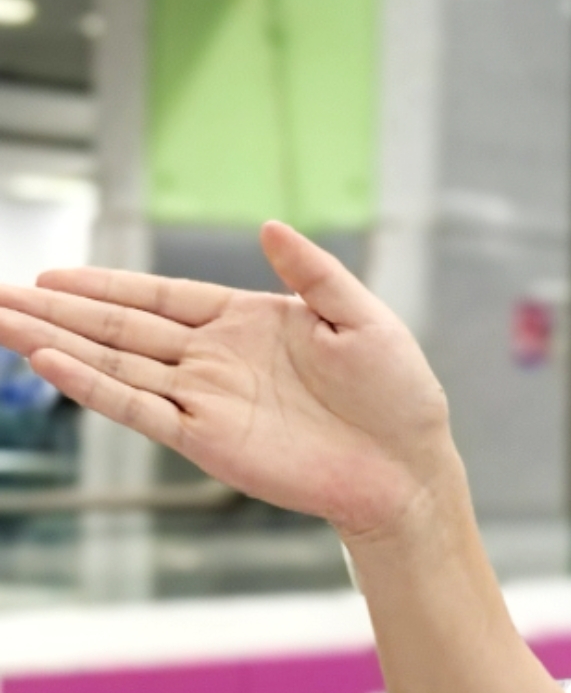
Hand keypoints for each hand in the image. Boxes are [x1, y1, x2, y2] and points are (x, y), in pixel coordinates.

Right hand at [0, 224, 460, 542]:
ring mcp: (205, 400)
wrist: (408, 467)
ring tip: (2, 324)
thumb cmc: (397, 392)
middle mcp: (214, 359)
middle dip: (57, 312)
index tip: (50, 274)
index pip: (158, 298)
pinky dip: (93, 387)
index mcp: (246, 323)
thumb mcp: (362, 319)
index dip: (104, 286)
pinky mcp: (206, 440)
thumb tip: (271, 226)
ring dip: (57, 345)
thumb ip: (314, 274)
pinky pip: (138, 408)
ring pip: (115, 366)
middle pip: (119, 329)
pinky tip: (51, 364)